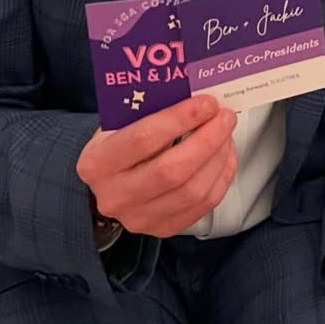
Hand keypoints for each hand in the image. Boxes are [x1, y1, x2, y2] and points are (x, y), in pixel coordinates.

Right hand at [76, 95, 237, 237]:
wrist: (109, 182)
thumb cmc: (119, 142)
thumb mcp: (122, 121)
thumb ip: (152, 109)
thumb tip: (197, 94)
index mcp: (98, 163)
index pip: (144, 139)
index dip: (180, 119)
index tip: (207, 103)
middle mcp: (114, 196)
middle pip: (172, 171)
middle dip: (207, 139)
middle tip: (225, 116)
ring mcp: (138, 218)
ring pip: (192, 191)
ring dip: (218, 157)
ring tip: (227, 133)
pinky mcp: (162, 229)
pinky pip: (202, 205)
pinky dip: (221, 177)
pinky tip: (225, 155)